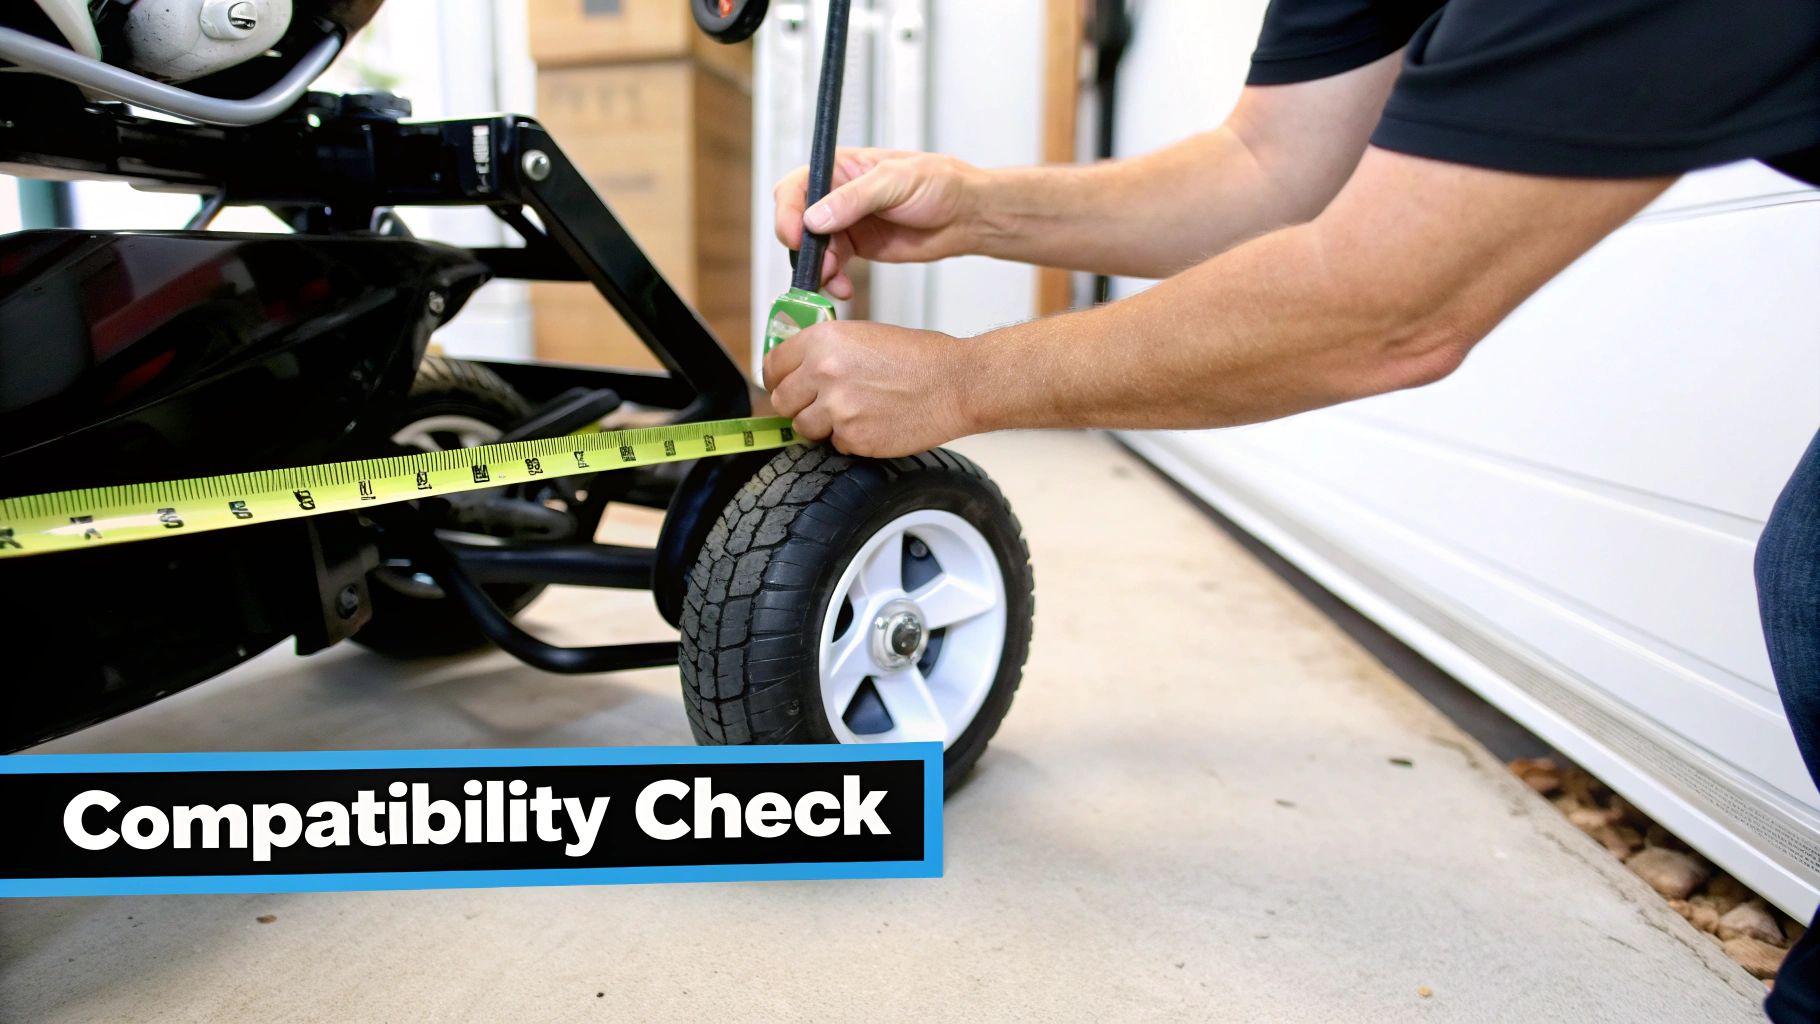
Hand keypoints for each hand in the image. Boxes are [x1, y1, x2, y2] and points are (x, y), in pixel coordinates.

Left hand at [765, 320, 976, 457]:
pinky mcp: (853, 438)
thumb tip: (799, 370)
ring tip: (852, 412)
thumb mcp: (864, 335)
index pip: (773, 364)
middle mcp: (824, 372)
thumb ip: (826, 351)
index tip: (784, 384)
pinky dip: (849, 439)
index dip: (777, 377)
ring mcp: (837, 408)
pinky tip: (873, 423)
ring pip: (804, 427)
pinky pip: (834, 445)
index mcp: (824, 340)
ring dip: (821, 425)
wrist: (956, 384)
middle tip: (817, 403)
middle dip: (796, 404)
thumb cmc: (920, 358)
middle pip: (781, 400)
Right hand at [774, 148, 983, 300]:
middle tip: (817, 264)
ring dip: (818, 268)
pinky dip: (833, 280)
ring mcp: (845, 223)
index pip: (797, 186)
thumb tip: (815, 218)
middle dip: (801, 246)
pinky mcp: (857, 248)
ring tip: (835, 279)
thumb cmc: (938, 183)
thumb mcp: (896, 182)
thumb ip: (854, 199)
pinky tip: (844, 288)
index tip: (795, 236)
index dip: (788, 211)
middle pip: (797, 220)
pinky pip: (832, 266)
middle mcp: (836, 195)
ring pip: (813, 249)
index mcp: (841, 168)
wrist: (965, 215)